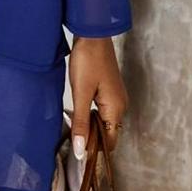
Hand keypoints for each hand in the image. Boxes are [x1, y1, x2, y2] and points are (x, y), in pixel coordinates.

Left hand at [68, 35, 127, 159]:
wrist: (93, 35)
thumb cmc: (87, 61)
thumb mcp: (81, 93)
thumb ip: (81, 122)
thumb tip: (81, 151)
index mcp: (116, 109)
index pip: (110, 142)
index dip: (95, 150)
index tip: (78, 155)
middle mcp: (120, 105)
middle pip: (108, 133)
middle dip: (92, 140)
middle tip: (71, 142)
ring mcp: (116, 97)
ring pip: (105, 122)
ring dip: (91, 127)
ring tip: (73, 131)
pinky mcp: (110, 90)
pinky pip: (103, 111)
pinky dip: (92, 116)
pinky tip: (80, 115)